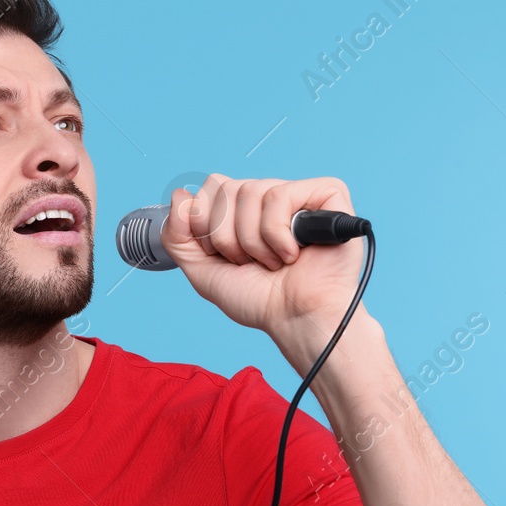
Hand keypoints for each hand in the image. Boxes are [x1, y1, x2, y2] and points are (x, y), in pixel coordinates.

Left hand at [161, 173, 370, 362]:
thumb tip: (179, 195)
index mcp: (243, 210)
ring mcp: (298, 195)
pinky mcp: (326, 194)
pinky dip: (277, 234)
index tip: (222, 255)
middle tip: (248, 262)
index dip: (206, 223)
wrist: (295, 319)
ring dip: (253, 241)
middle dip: (227, 236)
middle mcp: (268, 197)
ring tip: (272, 262)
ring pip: (251, 191)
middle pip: (226, 187)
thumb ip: (178, 236)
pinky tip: (292, 254)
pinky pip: (280, 195)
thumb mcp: (203, 271)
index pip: (211, 186)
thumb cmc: (258, 299)